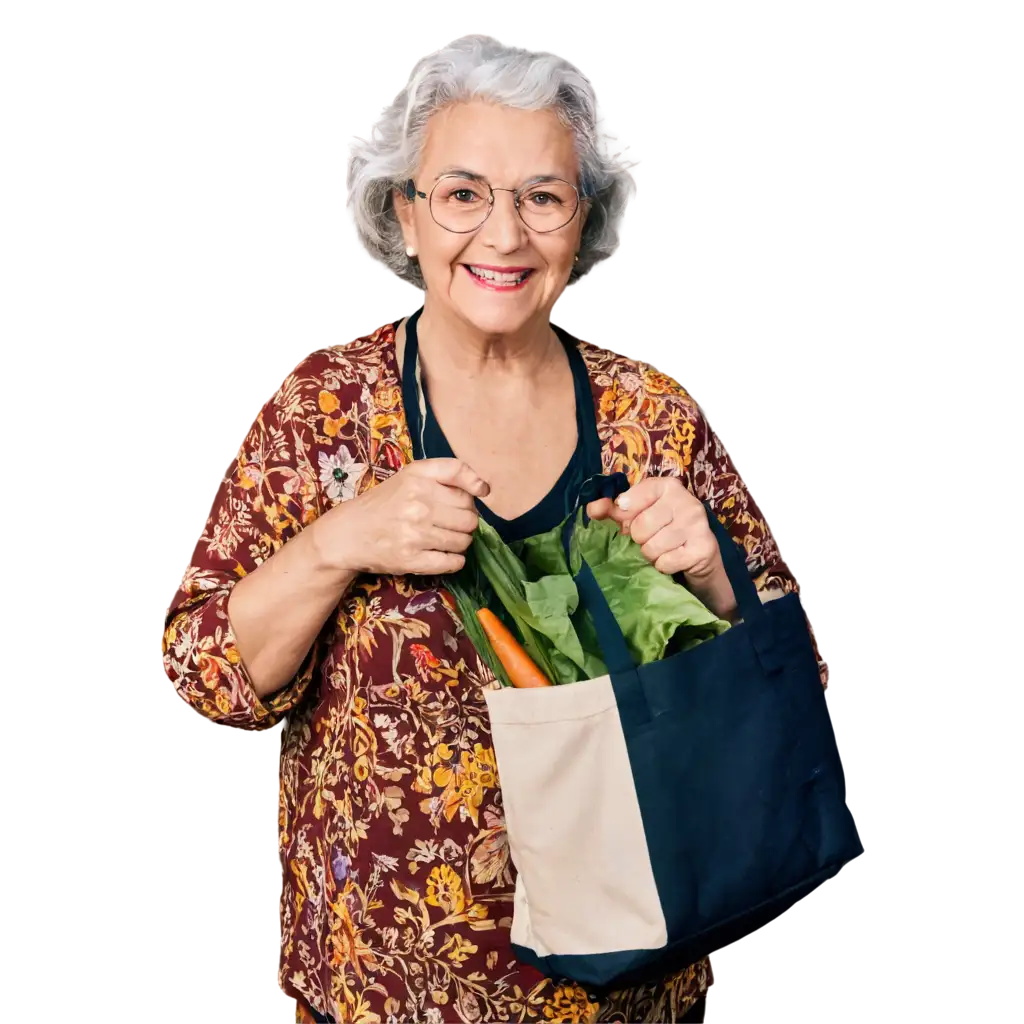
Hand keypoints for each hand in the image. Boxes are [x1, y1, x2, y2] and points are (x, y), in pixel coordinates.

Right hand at [310, 458, 488, 576]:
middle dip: (466, 523)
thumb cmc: (385, 501)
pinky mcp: (411, 560)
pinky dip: (455, 561)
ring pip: (463, 541)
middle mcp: (417, 505)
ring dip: (461, 542)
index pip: (467, 494)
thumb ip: (449, 471)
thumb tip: (485, 489)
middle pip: (469, 519)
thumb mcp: (412, 474)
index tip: (463, 506)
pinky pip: (452, 563)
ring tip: (445, 539)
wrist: (349, 533)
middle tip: (450, 524)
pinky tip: (445, 555)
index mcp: (418, 480)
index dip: (469, 502)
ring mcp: (414, 534)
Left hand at [586, 476, 721, 580]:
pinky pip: (665, 562)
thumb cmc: (663, 530)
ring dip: (652, 555)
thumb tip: (593, 508)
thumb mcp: (638, 515)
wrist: (699, 555)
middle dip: (640, 539)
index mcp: (667, 486)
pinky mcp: (703, 548)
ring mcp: (697, 524)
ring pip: (651, 547)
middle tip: (652, 539)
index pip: (629, 500)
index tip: (630, 521)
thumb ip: (613, 510)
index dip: (625, 516)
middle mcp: (685, 500)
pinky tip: (674, 559)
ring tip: (664, 549)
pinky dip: (664, 566)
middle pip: (639, 527)